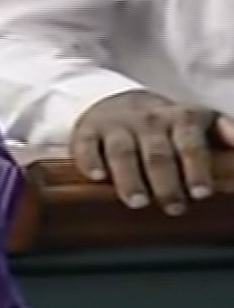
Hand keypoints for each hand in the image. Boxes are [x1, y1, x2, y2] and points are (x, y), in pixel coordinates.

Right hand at [71, 90, 233, 214]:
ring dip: (130, 178)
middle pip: (157, 154)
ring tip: (138, 201)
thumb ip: (224, 131)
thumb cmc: (162, 123)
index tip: (201, 192)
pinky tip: (97, 177)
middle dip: (166, 182)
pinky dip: (90, 161)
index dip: (196, 168)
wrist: (114, 100)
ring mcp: (115, 125)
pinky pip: (86, 145)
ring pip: (122, 152)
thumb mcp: (196, 120)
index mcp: (178, 118)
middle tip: (173, 207)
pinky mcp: (87, 131)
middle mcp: (147, 120)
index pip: (190, 143)